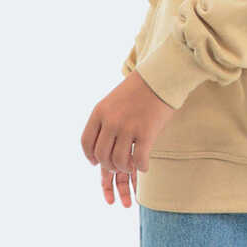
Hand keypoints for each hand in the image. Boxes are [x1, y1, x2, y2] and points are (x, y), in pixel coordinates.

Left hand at [80, 71, 176, 208]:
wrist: (160, 78)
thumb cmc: (138, 90)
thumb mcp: (113, 101)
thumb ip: (105, 120)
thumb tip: (102, 146)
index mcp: (100, 111)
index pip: (86, 142)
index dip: (90, 156)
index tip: (95, 162)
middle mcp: (111, 120)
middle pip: (101, 154)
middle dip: (108, 165)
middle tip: (117, 166)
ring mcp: (128, 127)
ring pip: (118, 161)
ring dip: (124, 168)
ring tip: (130, 166)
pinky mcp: (146, 132)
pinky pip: (139, 160)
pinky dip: (141, 167)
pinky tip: (144, 165)